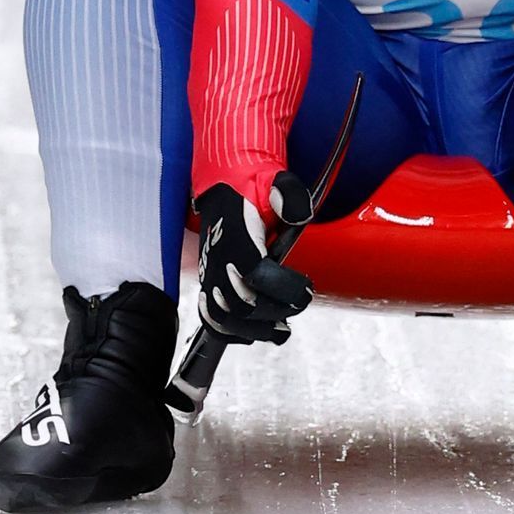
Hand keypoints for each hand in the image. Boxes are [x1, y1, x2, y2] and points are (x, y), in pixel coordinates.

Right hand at [193, 173, 314, 344]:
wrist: (228, 183)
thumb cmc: (253, 185)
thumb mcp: (277, 182)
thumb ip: (289, 195)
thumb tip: (299, 214)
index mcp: (234, 234)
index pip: (254, 272)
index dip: (282, 287)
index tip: (305, 288)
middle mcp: (217, 257)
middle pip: (239, 302)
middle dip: (273, 311)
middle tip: (297, 305)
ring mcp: (209, 271)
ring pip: (222, 316)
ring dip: (253, 329)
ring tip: (280, 330)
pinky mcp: (208, 281)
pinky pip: (211, 317)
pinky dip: (231, 331)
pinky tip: (255, 331)